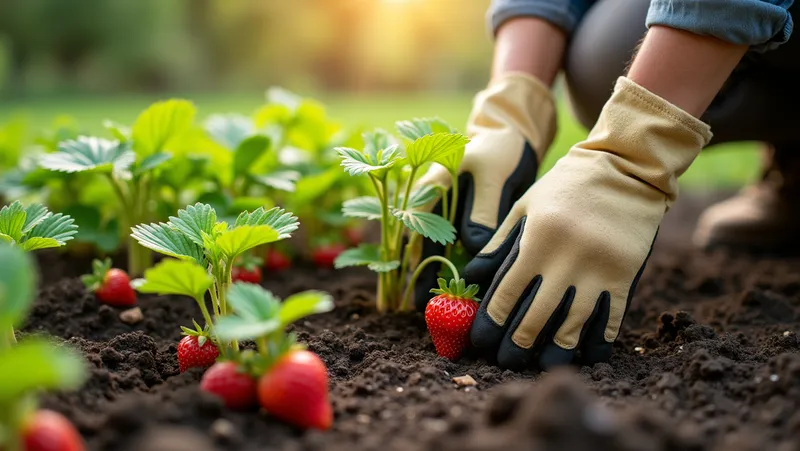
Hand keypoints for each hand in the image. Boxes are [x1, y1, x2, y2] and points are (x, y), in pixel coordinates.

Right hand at [411, 73, 556, 309]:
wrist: (513, 138)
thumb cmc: (500, 151)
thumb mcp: (492, 175)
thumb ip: (483, 209)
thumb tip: (473, 246)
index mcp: (431, 188)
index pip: (413, 229)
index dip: (412, 260)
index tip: (414, 286)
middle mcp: (433, 205)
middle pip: (420, 246)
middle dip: (421, 278)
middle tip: (424, 309)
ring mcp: (448, 215)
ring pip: (437, 252)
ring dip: (439, 277)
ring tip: (444, 309)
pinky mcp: (465, 223)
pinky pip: (457, 251)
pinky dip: (460, 270)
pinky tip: (467, 293)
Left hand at [465, 77, 711, 369]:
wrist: (624, 168)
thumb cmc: (566, 186)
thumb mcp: (525, 205)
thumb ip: (499, 242)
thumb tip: (471, 277)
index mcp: (536, 241)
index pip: (507, 292)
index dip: (491, 322)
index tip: (480, 341)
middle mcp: (566, 259)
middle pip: (537, 315)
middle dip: (517, 343)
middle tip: (505, 361)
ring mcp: (598, 269)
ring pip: (574, 324)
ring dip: (556, 349)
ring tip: (541, 364)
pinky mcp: (626, 274)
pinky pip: (612, 318)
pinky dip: (599, 340)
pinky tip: (589, 355)